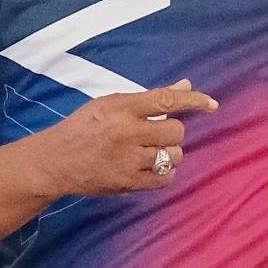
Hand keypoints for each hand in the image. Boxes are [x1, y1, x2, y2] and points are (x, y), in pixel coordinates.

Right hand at [43, 75, 218, 198]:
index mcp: (121, 107)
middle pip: (175, 131)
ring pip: (174, 155)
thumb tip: (186, 85)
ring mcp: (127, 159)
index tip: (211, 104)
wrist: (56, 160)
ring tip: (152, 151)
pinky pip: (165, 178)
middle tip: (155, 134)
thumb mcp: (110, 103)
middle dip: (172, 132)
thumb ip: (149, 98)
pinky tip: (154, 167)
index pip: (166, 100)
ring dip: (170, 153)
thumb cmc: (84, 127)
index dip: (193, 100)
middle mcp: (126, 132)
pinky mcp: (127, 182)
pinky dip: (165, 172)